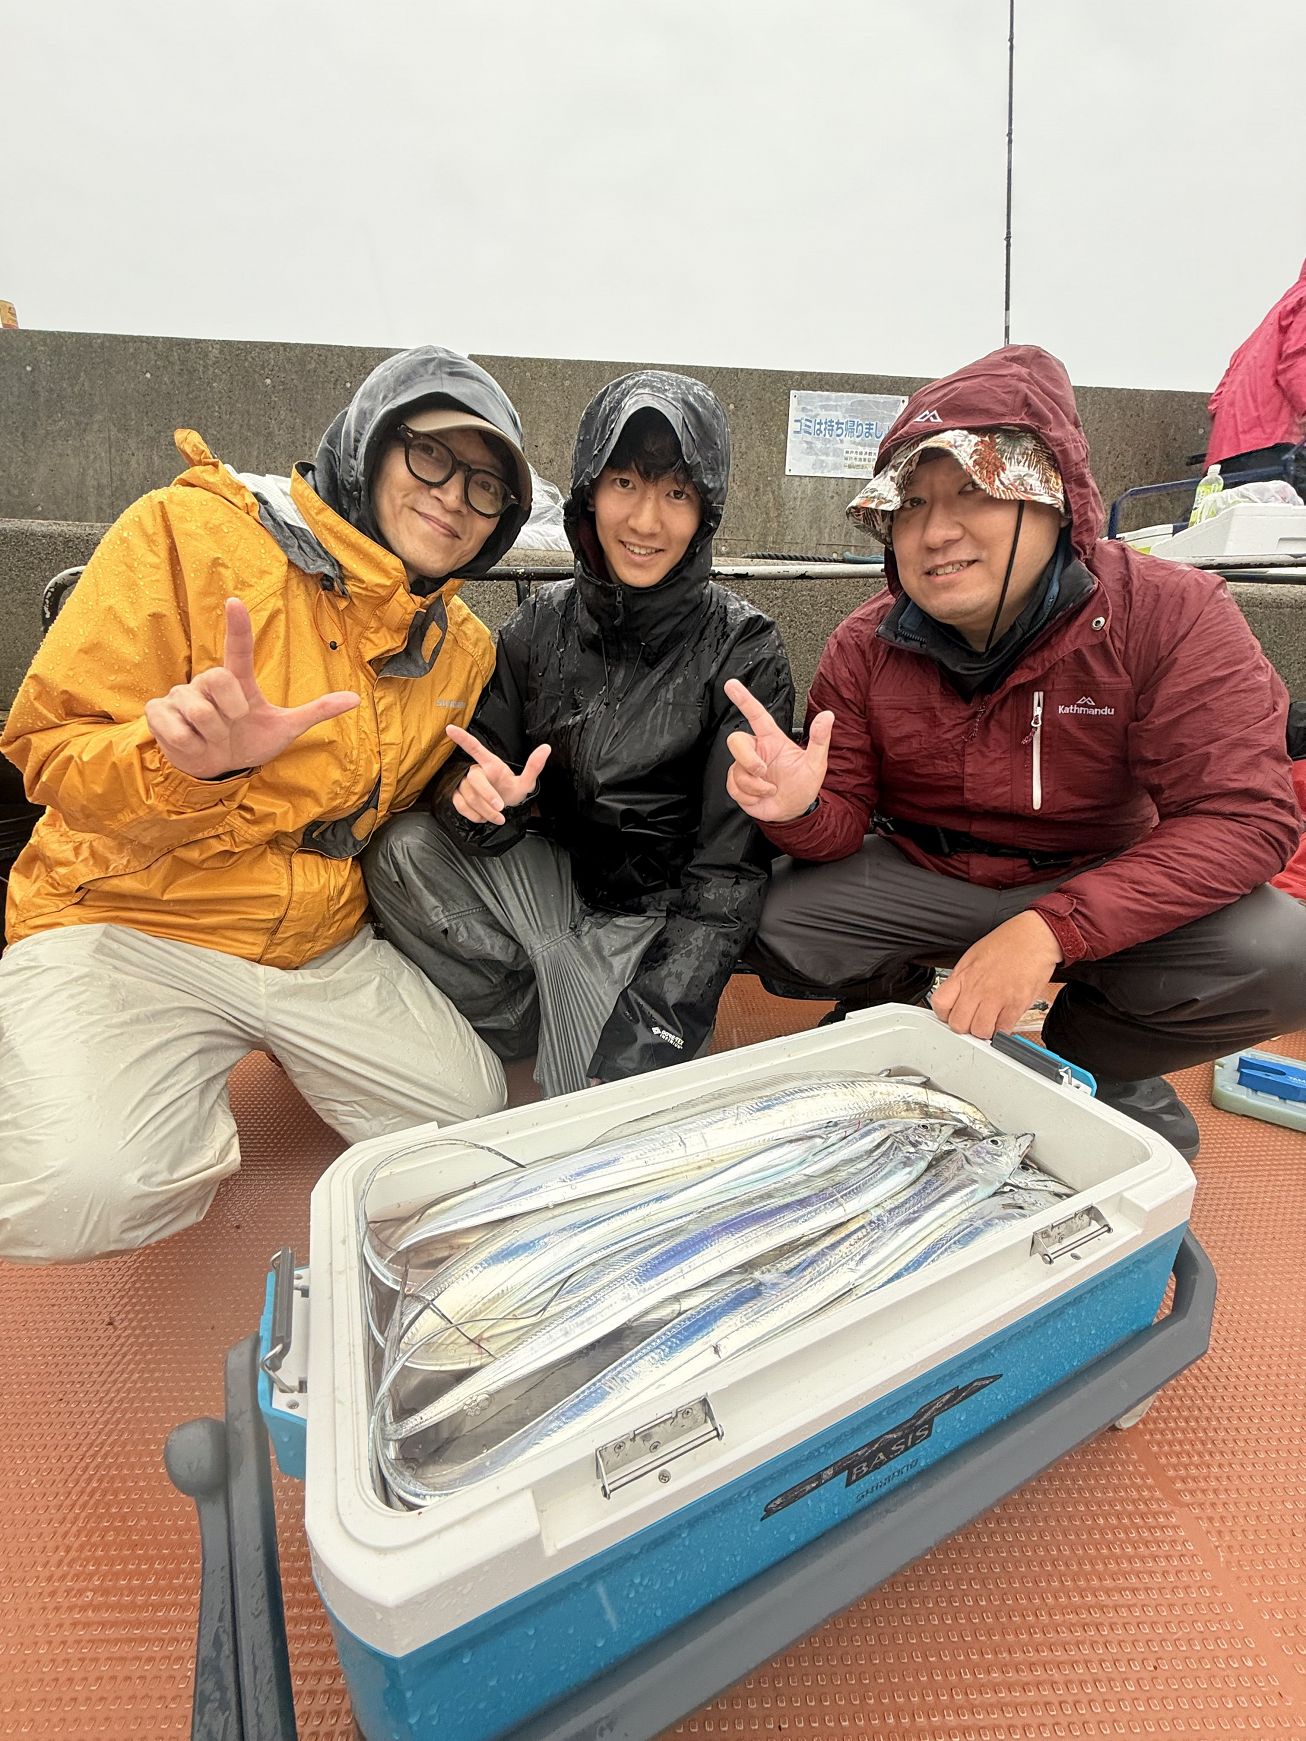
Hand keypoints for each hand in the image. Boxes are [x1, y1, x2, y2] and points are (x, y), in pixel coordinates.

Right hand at [144, 597, 358, 779]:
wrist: (216, 768)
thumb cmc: (249, 741)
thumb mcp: (284, 728)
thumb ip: (316, 712)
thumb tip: (356, 698)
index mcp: (237, 681)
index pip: (238, 648)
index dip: (237, 626)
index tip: (235, 602)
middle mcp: (207, 681)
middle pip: (218, 682)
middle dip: (228, 713)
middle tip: (229, 727)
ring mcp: (179, 694)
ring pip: (197, 712)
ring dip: (209, 735)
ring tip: (211, 738)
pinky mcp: (158, 712)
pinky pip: (175, 728)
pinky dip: (188, 744)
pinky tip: (190, 743)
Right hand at [446, 724, 550, 824]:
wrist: (504, 808)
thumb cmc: (512, 791)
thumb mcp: (525, 782)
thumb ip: (534, 766)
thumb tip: (546, 748)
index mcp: (490, 764)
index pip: (475, 748)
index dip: (463, 738)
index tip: (450, 728)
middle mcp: (476, 771)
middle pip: (474, 779)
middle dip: (488, 795)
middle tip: (501, 807)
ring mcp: (464, 784)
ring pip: (469, 797)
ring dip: (485, 810)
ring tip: (498, 817)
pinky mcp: (458, 797)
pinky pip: (460, 805)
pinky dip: (474, 815)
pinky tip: (484, 817)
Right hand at [723, 678, 833, 823]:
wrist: (793, 812)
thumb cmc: (803, 785)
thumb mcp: (816, 764)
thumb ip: (820, 739)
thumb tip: (828, 716)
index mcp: (772, 740)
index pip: (756, 715)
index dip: (743, 699)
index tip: (731, 684)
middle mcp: (756, 751)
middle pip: (735, 740)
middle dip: (748, 759)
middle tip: (764, 772)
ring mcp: (745, 767)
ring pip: (736, 768)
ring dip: (756, 785)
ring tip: (770, 789)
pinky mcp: (737, 784)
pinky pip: (734, 786)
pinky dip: (751, 796)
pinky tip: (761, 796)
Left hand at [930, 910, 1061, 1040]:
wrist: (1034, 937)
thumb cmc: (1007, 943)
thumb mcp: (973, 956)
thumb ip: (962, 979)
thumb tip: (956, 997)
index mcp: (963, 974)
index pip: (940, 1004)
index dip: (944, 1014)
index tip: (952, 1014)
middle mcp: (977, 987)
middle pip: (958, 1024)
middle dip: (965, 1026)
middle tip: (973, 1020)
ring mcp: (996, 997)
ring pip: (980, 1031)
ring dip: (985, 1030)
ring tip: (990, 1020)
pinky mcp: (1016, 1004)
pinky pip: (1003, 1029)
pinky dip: (1003, 1029)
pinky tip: (1004, 1018)